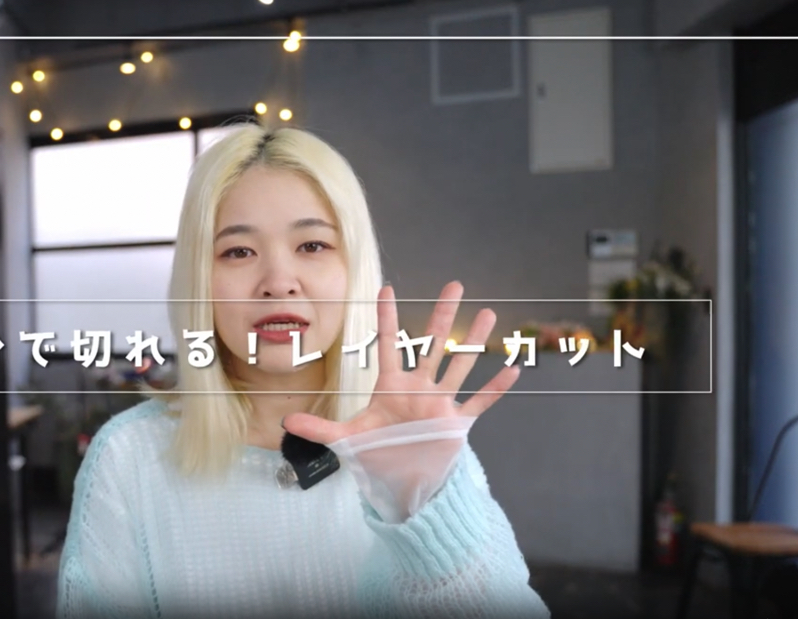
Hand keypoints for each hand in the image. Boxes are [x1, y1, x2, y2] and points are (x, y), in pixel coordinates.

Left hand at [283, 281, 520, 444]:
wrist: (400, 480)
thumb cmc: (376, 453)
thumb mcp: (346, 440)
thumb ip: (319, 429)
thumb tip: (286, 422)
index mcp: (391, 386)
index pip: (389, 344)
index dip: (388, 318)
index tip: (387, 288)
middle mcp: (418, 388)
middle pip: (431, 344)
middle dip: (442, 316)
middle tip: (454, 285)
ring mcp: (439, 403)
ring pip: (459, 365)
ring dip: (473, 342)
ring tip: (487, 315)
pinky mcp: (455, 423)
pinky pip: (479, 402)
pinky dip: (495, 388)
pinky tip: (511, 368)